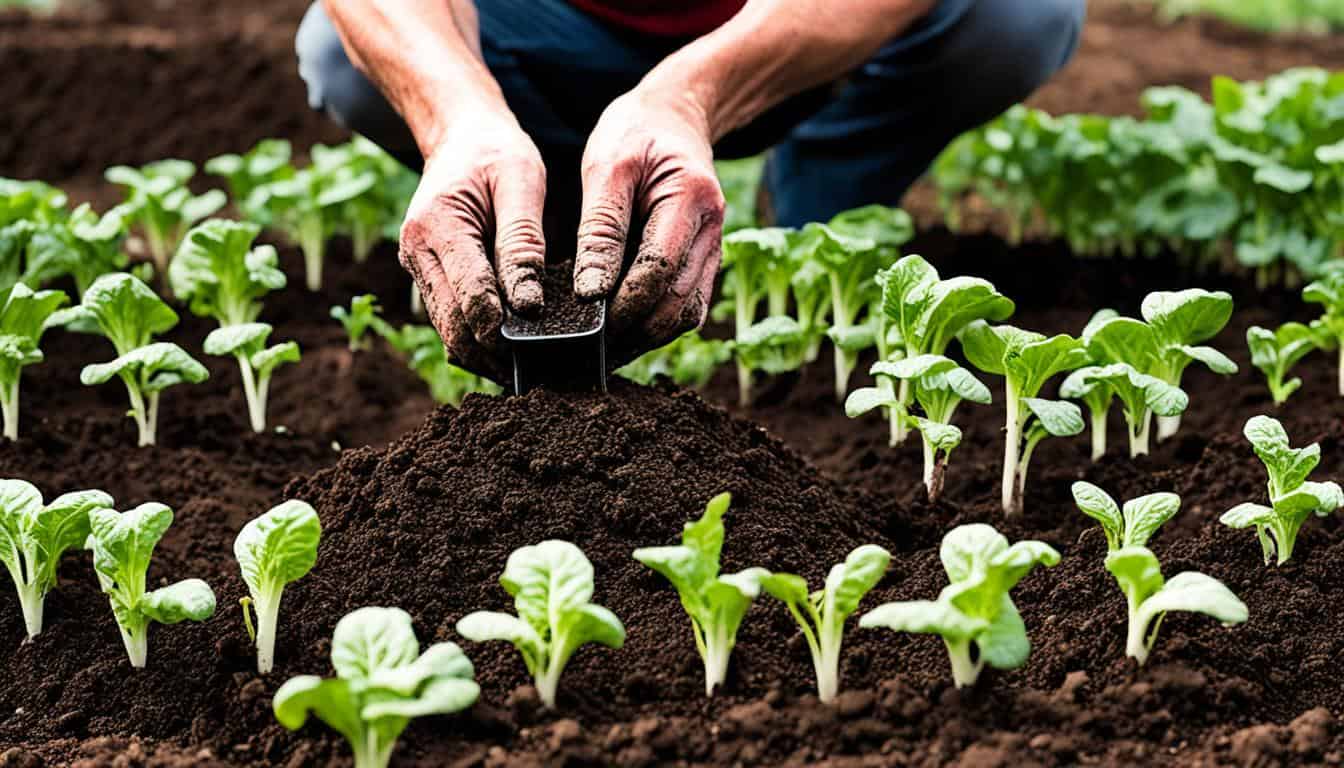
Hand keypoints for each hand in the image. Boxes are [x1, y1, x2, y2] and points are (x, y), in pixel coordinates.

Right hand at [398, 113, 546, 380]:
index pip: (469, 292)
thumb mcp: (521, 181)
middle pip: (452, 325)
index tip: (536, 345)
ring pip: (449, 332)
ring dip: (486, 355)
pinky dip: (480, 341)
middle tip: (542, 372)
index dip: (500, 325)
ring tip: (533, 369)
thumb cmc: (495, 153)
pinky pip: (452, 322)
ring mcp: (418, 269)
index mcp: (437, 226)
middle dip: (493, 353)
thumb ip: (523, 241)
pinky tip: (515, 351)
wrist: (460, 137)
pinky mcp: (429, 279)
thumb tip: (528, 303)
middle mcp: (416, 253)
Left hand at [573, 89, 725, 362]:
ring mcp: (713, 250)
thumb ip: (600, 227)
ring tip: (601, 352)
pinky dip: (656, 327)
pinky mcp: (703, 263)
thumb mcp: (606, 165)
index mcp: (691, 197)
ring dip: (647, 339)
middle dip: (635, 332)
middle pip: (679, 302)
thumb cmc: (635, 135)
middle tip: (587, 350)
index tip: (586, 323)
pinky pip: (686, 307)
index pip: (660, 268)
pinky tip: (622, 336)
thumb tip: (590, 291)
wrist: (674, 118)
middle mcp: (712, 230)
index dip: (625, 302)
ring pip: (687, 314)